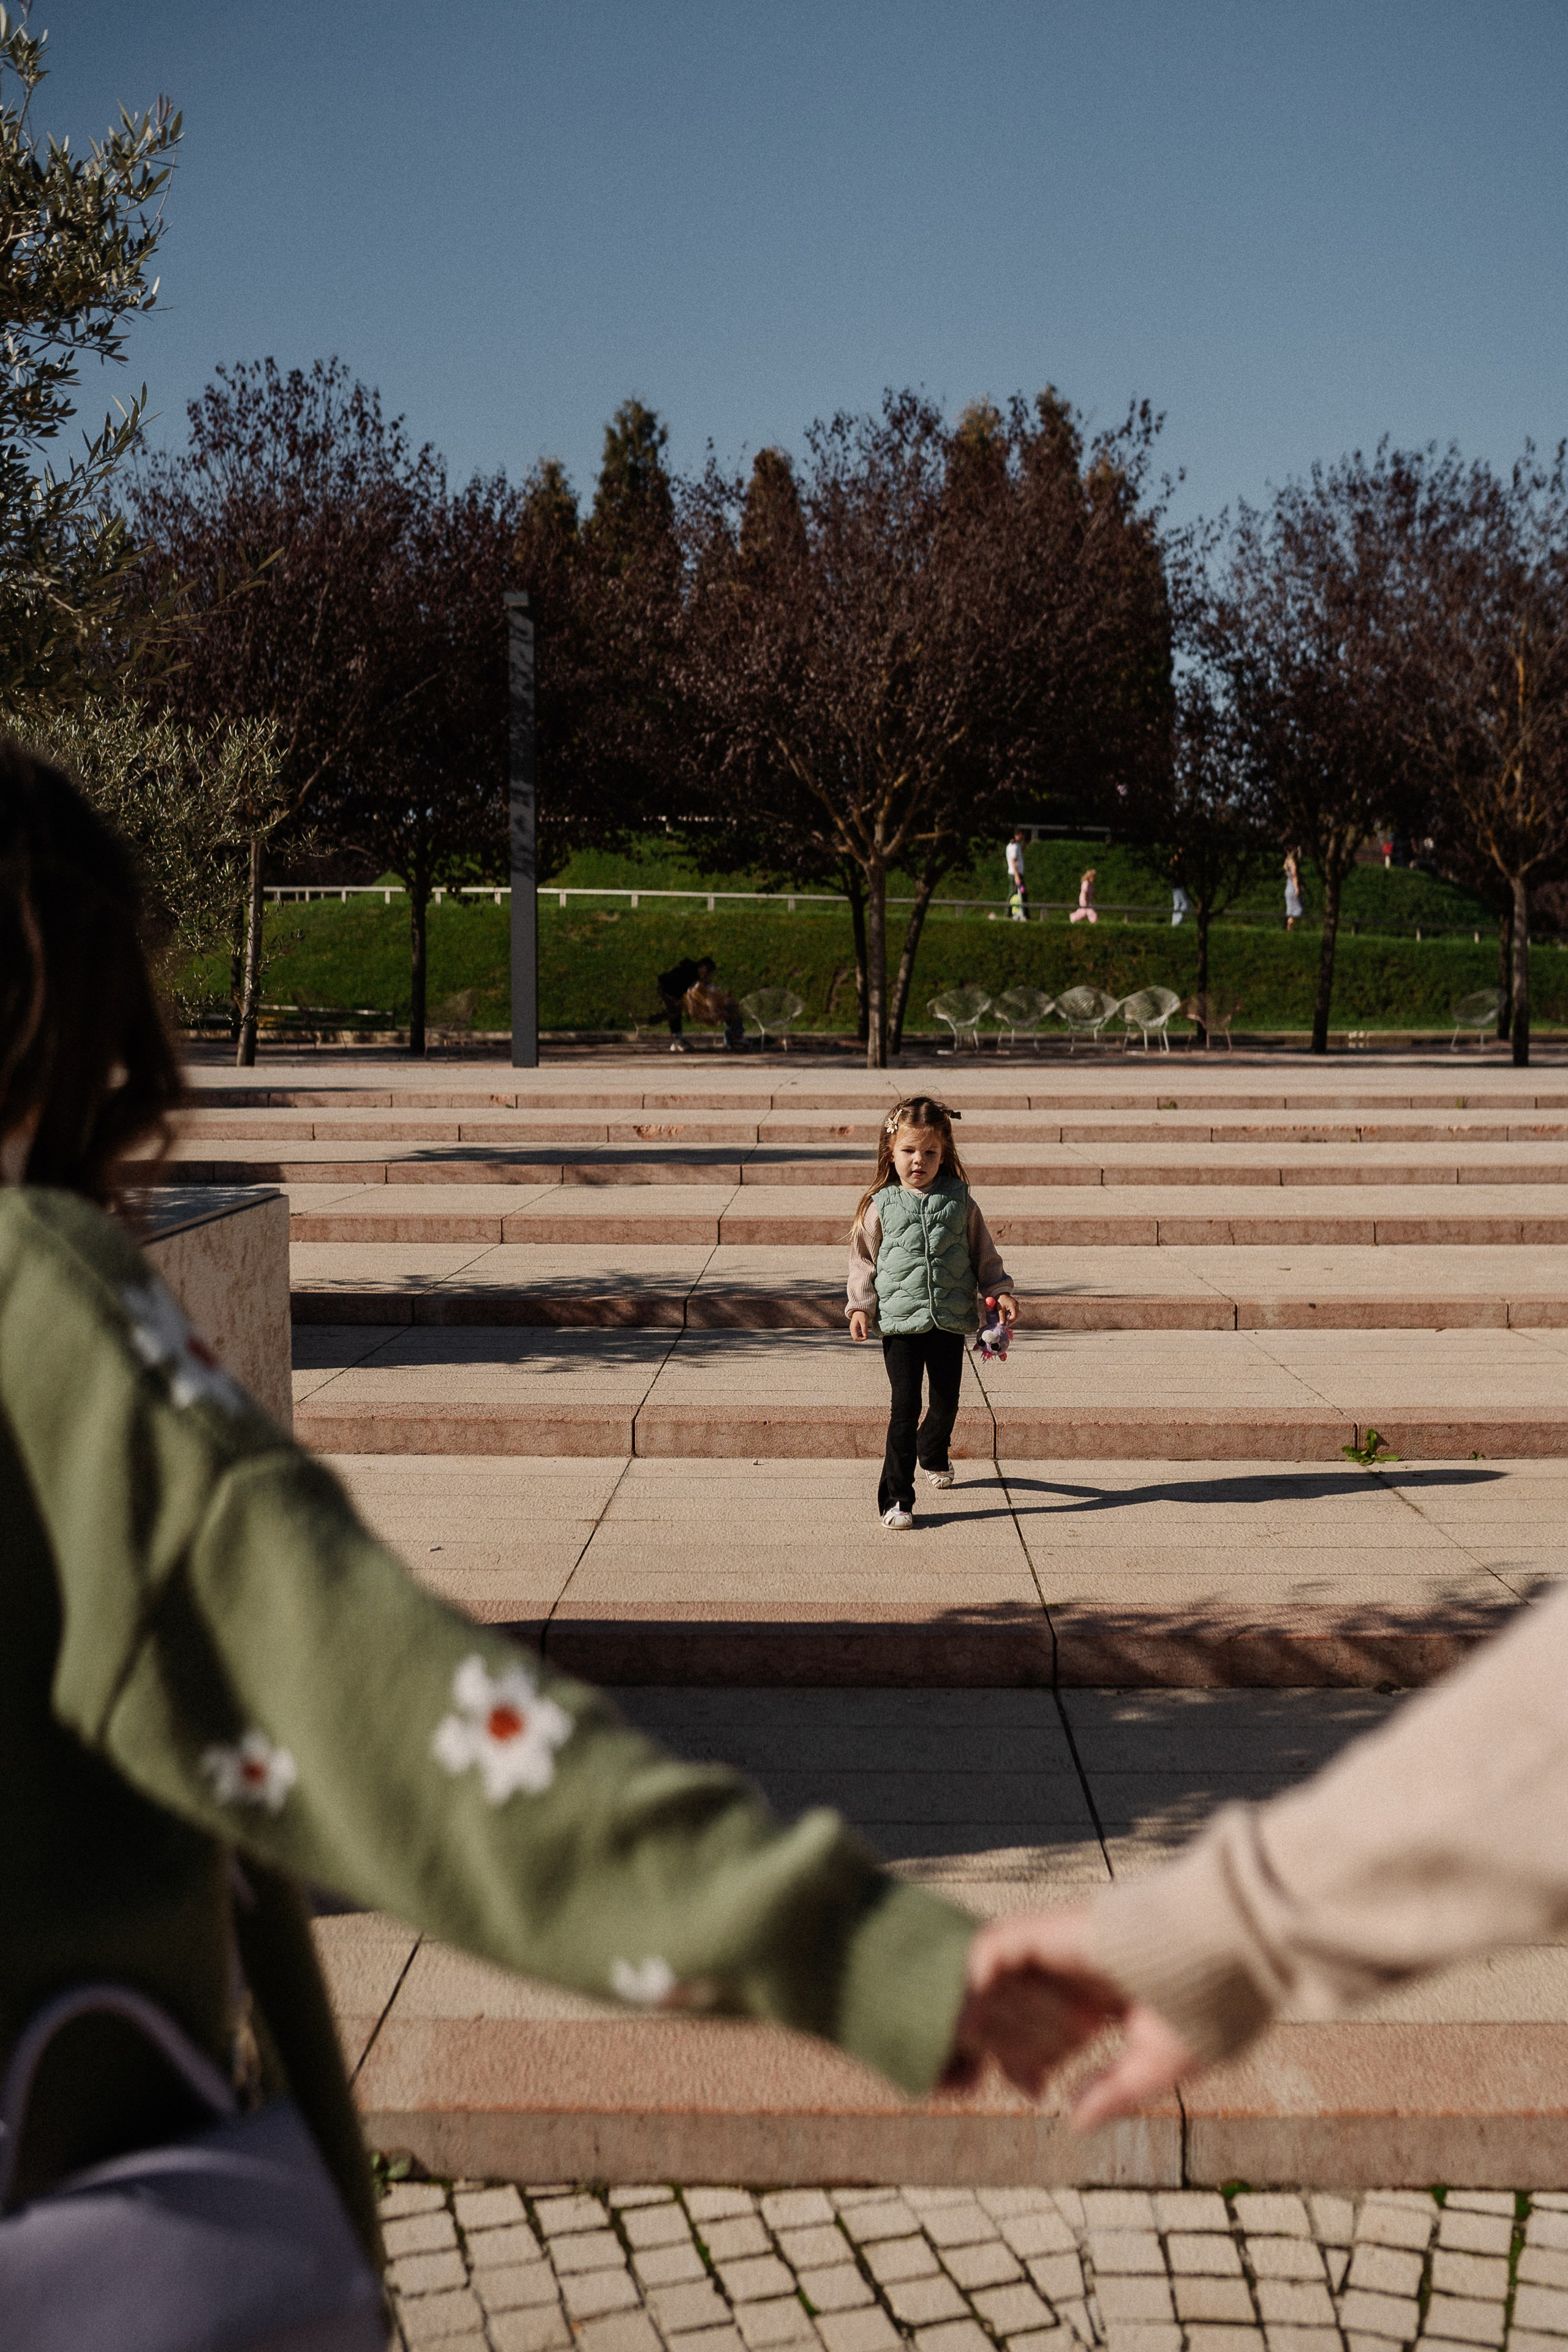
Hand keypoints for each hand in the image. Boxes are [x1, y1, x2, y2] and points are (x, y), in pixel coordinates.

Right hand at [848, 1310, 868, 1341]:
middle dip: (861, 1339)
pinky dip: (860, 1336)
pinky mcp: (854, 1329)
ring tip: (866, 1335)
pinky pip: (856, 1335)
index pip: (856, 1338)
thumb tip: (866, 1336)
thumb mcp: (864, 1321)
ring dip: (861, 1338)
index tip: (867, 1337)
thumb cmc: (862, 1315)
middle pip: (855, 1338)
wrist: (859, 1310)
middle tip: (867, 1336)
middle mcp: (851, 1329)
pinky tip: (864, 1333)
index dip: (862, 1339)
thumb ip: (864, 1329)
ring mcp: (852, 1329)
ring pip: (855, 1337)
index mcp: (853, 1327)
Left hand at [957, 1904, 1198, 2123]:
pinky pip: (992, 1947)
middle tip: (999, 2081)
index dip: (1032, 2059)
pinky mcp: (1050, 1928)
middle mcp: (1075, 1969)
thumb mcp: (1158, 2062)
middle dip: (999, 2042)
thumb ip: (1115, 2090)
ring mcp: (1060, 1945)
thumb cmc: (1206, 2002)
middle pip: (1017, 2002)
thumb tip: (1074, 2120)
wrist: (1221, 1948)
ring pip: (999, 1973)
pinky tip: (976, 2017)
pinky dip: (975, 1979)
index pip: (1048, 2023)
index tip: (1036, 2092)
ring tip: (974, 2051)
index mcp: (1102, 1996)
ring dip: (982, 2011)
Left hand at [994, 1293, 1017, 1324]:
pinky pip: (1015, 1312)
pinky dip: (1012, 1315)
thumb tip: (1002, 1324)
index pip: (1015, 1316)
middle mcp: (1017, 1305)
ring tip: (1006, 1319)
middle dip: (1011, 1320)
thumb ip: (1001, 1316)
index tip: (1006, 1324)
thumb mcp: (1000, 1309)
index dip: (1011, 1321)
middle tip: (1006, 1323)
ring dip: (1012, 1318)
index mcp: (1013, 1306)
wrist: (1001, 1293)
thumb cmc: (1000, 1300)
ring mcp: (1017, 1305)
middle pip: (1017, 1316)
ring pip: (1017, 1315)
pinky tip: (1007, 1316)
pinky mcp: (1016, 1305)